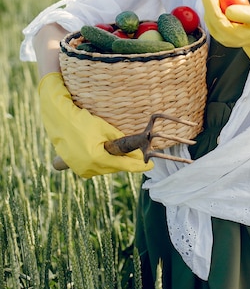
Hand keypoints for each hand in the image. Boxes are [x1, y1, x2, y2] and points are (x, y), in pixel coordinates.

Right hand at [39, 72, 153, 177]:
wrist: (58, 120)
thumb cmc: (82, 121)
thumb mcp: (105, 129)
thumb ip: (121, 142)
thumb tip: (136, 151)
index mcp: (97, 159)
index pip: (124, 165)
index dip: (139, 165)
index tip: (151, 164)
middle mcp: (89, 168)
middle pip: (116, 167)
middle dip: (128, 161)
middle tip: (140, 154)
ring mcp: (82, 169)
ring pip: (107, 167)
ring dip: (116, 160)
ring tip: (126, 152)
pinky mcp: (78, 167)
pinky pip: (97, 166)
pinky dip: (104, 160)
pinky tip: (108, 152)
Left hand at [201, 0, 249, 94]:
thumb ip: (246, 14)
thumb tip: (228, 10)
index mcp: (229, 35)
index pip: (214, 17)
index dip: (208, 2)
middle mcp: (221, 35)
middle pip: (210, 12)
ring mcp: (220, 30)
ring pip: (212, 8)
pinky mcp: (221, 24)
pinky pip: (217, 8)